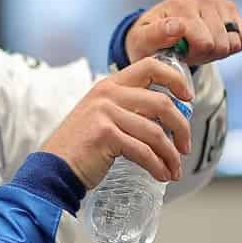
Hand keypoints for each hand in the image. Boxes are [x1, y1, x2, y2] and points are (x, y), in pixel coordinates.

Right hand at [40, 57, 193, 187]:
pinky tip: (162, 175)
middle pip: (162, 103)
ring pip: (156, 132)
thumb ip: (127, 109)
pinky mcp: (106, 135)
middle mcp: (107, 94)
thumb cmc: (80, 147)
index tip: (188, 97)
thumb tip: (168, 117)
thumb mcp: (101, 116)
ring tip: (174, 169)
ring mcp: (105, 113)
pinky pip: (144, 151)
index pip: (150, 67)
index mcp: (108, 85)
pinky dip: (158, 166)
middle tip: (185, 147)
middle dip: (181, 128)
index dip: (176, 79)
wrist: (54, 168)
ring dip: (170, 155)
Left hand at [125, 0, 241, 66]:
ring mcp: (221, 0)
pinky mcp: (232, 9)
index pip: (205, 43)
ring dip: (217, 51)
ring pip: (234, 42)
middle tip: (188, 51)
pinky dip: (232, 45)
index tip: (178, 52)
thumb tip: (178, 26)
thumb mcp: (142, 40)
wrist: (155, 30)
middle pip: (221, 44)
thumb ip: (155, 35)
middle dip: (204, 55)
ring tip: (198, 46)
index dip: (193, 56)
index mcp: (181, 3)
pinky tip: (213, 41)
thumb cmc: (147, 38)